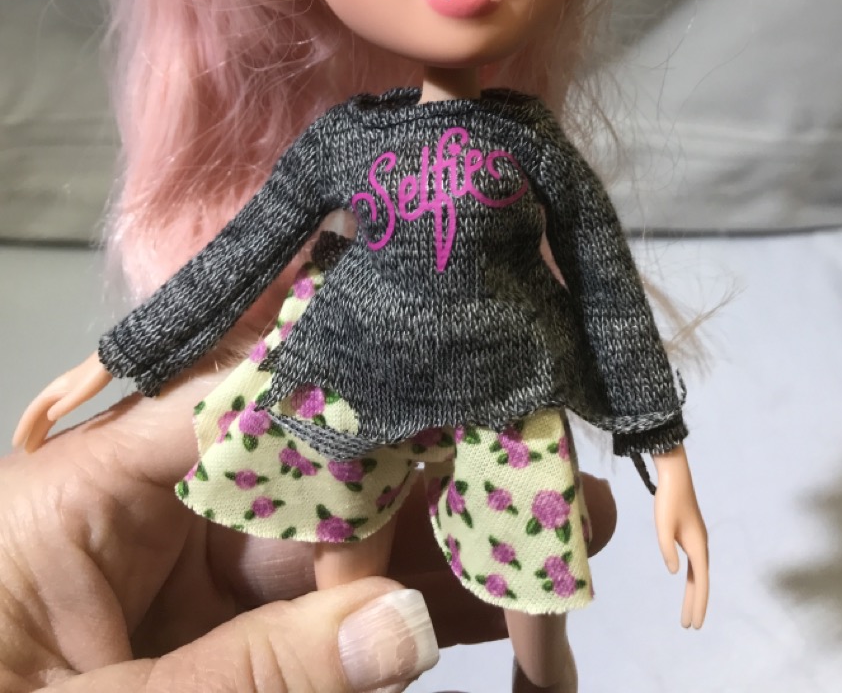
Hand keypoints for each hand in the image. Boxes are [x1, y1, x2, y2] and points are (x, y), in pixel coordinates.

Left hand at [2, 372, 616, 688]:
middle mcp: (147, 517)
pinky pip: (318, 623)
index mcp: (84, 492)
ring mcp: (190, 584)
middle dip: (424, 477)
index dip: (345, 392)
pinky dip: (395, 623)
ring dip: (436, 548)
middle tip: (538, 463)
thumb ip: (251, 678)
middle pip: (305, 476)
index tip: (456, 385)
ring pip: (331, 549)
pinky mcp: (219, 643)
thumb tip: (405, 627)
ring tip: (551, 528)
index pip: (231, 407)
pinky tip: (488, 610)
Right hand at [12, 351, 112, 451]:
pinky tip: (51, 426)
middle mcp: (54, 392)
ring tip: (35, 445)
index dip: (24, 428)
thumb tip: (49, 417)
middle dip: (31, 432)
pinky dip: (49, 421)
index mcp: (53, 391)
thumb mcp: (81, 393)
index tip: (16, 444)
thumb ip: (66, 405)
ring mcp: (62, 392)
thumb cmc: (95, 377)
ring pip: (45, 413)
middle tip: (26, 451)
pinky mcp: (71, 393)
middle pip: (38, 414)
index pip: (33, 412)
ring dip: (39, 428)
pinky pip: (54, 410)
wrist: (108, 361)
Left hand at [652, 444, 708, 628]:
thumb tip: (674, 572)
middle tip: (690, 626)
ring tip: (688, 612)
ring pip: (698, 574)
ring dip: (693, 593)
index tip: (695, 624)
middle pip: (700, 582)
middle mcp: (701, 546)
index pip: (700, 583)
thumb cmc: (667, 500)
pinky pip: (694, 564)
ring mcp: (697, 541)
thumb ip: (668, 550)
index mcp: (698, 547)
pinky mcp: (691, 535)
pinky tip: (687, 583)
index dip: (698, 604)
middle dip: (695, 604)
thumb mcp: (663, 526)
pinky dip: (692, 579)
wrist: (675, 476)